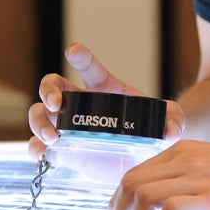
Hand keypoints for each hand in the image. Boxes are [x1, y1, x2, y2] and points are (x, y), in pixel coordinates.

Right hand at [28, 42, 185, 159]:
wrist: (144, 158)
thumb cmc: (153, 131)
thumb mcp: (169, 122)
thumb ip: (174, 121)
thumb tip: (172, 130)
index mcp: (104, 89)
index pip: (89, 67)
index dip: (81, 56)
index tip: (73, 51)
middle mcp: (80, 104)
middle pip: (52, 85)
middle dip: (48, 90)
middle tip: (55, 104)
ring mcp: (68, 127)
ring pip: (39, 114)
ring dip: (38, 122)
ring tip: (52, 136)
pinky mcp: (64, 151)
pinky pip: (41, 147)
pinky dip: (36, 149)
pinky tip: (41, 153)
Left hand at [109, 140, 209, 209]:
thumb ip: (190, 175)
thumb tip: (165, 205)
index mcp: (186, 150)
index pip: (138, 171)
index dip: (122, 195)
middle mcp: (188, 159)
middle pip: (133, 182)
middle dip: (121, 208)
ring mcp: (200, 179)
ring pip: (145, 194)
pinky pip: (169, 209)